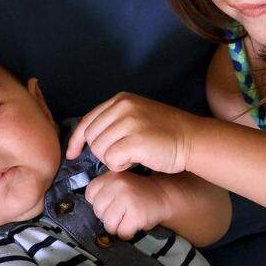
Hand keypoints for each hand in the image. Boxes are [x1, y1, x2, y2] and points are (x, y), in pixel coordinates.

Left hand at [67, 93, 195, 173]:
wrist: (192, 139)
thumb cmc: (165, 133)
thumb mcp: (137, 115)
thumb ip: (114, 120)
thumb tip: (86, 138)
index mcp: (121, 100)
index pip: (88, 120)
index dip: (77, 140)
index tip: (73, 154)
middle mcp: (123, 107)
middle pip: (92, 137)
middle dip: (102, 152)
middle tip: (123, 154)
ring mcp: (129, 122)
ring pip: (100, 150)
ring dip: (112, 160)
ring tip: (132, 156)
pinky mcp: (136, 140)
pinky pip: (111, 160)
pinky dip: (121, 166)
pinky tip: (136, 161)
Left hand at [87, 171, 171, 239]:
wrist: (163, 195)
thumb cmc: (138, 193)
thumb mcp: (119, 182)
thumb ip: (104, 189)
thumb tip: (92, 208)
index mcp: (111, 176)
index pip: (90, 194)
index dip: (100, 203)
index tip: (111, 203)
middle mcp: (118, 185)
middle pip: (98, 211)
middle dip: (108, 216)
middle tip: (121, 212)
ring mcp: (127, 199)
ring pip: (109, 224)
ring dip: (117, 227)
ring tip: (127, 219)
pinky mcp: (136, 214)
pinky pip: (122, 232)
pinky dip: (127, 233)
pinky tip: (133, 225)